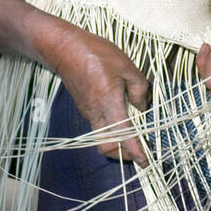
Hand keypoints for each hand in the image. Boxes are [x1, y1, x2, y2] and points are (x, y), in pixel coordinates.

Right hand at [47, 25, 150, 165]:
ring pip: (102, 138)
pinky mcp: (85, 108)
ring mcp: (88, 112)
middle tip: (139, 150)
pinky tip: (121, 118)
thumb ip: (139, 88)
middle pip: (107, 146)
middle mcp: (97, 113)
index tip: (145, 161)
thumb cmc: (96, 54)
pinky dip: (111, 130)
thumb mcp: (126, 65)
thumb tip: (143, 106)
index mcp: (109, 103)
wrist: (65, 49)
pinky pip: (98, 126)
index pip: (123, 135)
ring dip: (117, 143)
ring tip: (134, 135)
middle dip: (123, 154)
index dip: (135, 151)